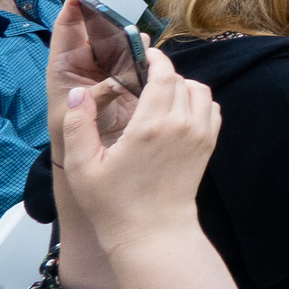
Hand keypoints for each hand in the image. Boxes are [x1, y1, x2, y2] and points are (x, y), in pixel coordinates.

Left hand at [46, 0, 138, 165]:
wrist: (88, 160)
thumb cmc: (70, 138)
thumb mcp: (75, 115)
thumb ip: (96, 94)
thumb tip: (117, 80)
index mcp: (64, 64)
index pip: (68, 24)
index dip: (77, 4)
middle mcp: (87, 62)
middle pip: (99, 30)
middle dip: (114, 22)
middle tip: (127, 23)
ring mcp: (109, 70)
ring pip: (122, 44)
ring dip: (133, 42)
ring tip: (141, 47)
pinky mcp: (129, 82)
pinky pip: (139, 63)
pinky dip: (147, 60)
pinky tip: (153, 61)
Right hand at [61, 48, 217, 255]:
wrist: (152, 232)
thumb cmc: (113, 203)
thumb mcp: (82, 166)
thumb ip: (78, 125)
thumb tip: (79, 92)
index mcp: (152, 125)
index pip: (164, 75)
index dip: (155, 59)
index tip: (143, 56)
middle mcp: (182, 125)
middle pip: (181, 80)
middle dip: (163, 74)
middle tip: (141, 81)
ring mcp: (201, 135)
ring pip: (200, 91)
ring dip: (182, 87)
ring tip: (158, 97)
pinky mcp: (209, 145)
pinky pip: (211, 109)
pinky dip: (197, 103)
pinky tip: (175, 113)